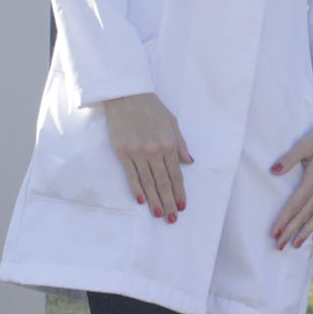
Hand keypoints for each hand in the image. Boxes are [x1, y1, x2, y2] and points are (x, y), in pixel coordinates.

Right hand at [100, 91, 192, 221]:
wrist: (127, 94)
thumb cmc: (152, 107)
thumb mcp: (172, 122)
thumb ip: (181, 143)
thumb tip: (190, 162)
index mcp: (169, 144)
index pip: (177, 175)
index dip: (180, 192)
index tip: (182, 206)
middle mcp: (155, 151)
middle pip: (164, 183)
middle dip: (169, 202)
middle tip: (172, 219)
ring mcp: (138, 153)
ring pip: (148, 182)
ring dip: (154, 200)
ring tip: (159, 215)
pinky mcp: (123, 152)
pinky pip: (131, 175)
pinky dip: (136, 188)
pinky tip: (141, 200)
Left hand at [268, 126, 312, 249]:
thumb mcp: (305, 144)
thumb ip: (289, 159)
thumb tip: (273, 171)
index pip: (295, 205)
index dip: (284, 220)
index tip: (274, 233)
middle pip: (304, 215)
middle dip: (291, 232)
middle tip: (279, 246)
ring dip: (306, 232)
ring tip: (296, 245)